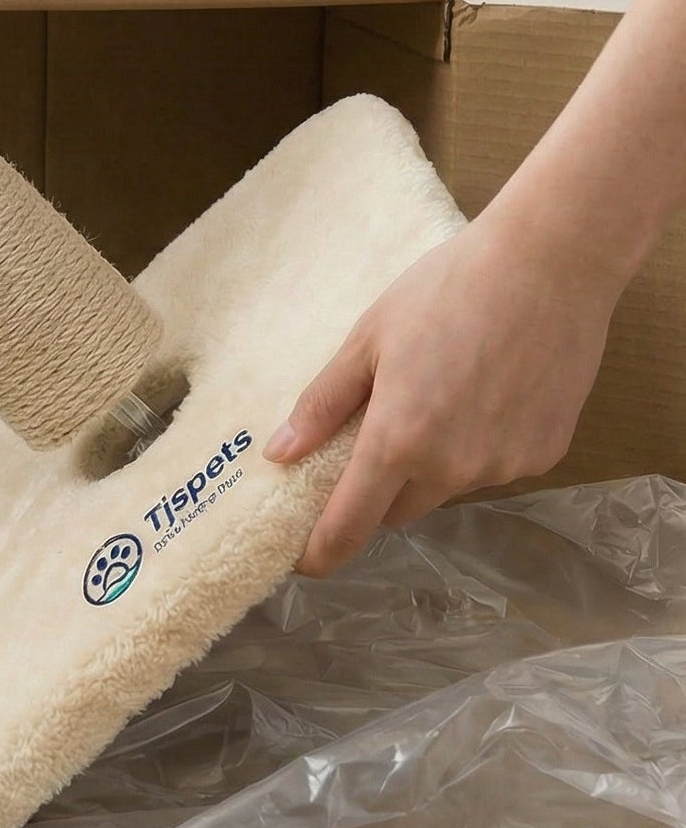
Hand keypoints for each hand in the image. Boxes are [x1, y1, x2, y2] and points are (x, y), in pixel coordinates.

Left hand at [264, 209, 622, 576]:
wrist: (549, 266)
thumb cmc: (446, 291)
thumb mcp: (367, 339)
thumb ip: (322, 403)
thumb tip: (279, 453)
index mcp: (397, 442)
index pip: (349, 525)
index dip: (322, 551)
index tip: (304, 561)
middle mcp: (452, 468)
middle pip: (397, 509)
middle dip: (376, 489)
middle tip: (371, 437)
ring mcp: (504, 466)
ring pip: (447, 486)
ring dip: (429, 464)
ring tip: (437, 394)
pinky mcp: (545, 455)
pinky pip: (492, 467)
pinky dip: (476, 446)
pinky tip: (484, 392)